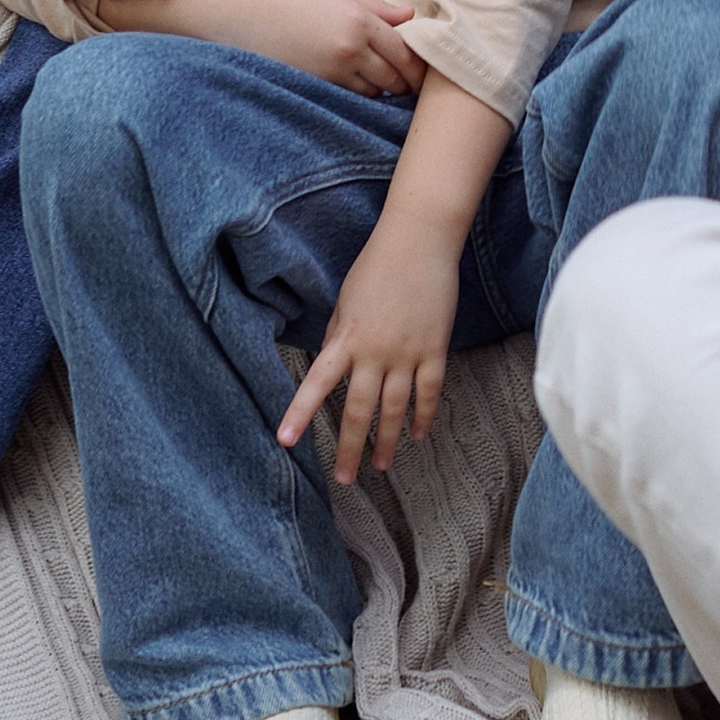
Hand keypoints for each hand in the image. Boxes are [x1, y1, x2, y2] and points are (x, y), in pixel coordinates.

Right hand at [108, 0, 425, 98]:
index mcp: (359, 18)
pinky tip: (351, 98)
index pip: (407, 53)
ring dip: (379, 96)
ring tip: (381, 95)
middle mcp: (351, 47)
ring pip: (371, 95)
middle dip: (404, 86)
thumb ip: (374, 8)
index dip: (419, 69)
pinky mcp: (309, 90)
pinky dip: (353, 102)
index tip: (422, 75)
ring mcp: (330, 73)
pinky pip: (344, 103)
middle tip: (409, 90)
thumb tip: (411, 18)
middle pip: (395, 79)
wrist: (229, 9)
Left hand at [279, 212, 460, 482]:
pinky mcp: (434, 349)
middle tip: (344, 479)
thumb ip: (339, 337)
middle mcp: (374, 352)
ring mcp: (406, 353)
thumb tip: (333, 368)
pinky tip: (419, 434)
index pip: (316, 383)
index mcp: (345, 338)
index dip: (300, 413)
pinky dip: (424, 417)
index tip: (285, 441)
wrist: (419, 240)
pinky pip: (429, 392)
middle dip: (349, 448)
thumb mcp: (346, 301)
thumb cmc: (377, 265)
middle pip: (358, 411)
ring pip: (395, 410)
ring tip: (382, 466)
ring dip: (388, 442)